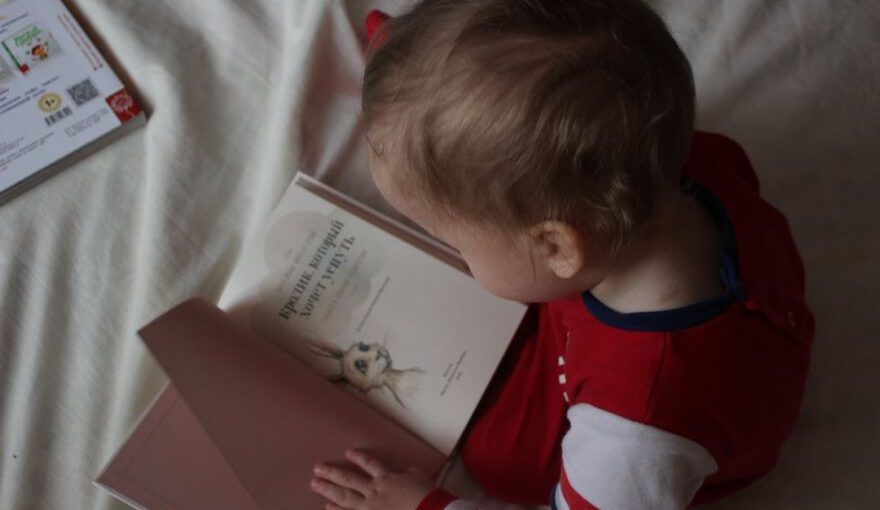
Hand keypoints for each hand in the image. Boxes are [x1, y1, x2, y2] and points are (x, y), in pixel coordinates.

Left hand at [310, 450, 434, 509]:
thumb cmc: (426, 494)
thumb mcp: (419, 477)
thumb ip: (409, 473)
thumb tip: (406, 472)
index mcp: (387, 478)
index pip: (370, 464)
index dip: (358, 458)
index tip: (348, 453)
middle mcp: (374, 491)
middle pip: (349, 480)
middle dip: (332, 473)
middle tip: (317, 468)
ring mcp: (370, 507)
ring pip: (345, 497)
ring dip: (329, 490)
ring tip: (315, 484)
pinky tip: (327, 507)